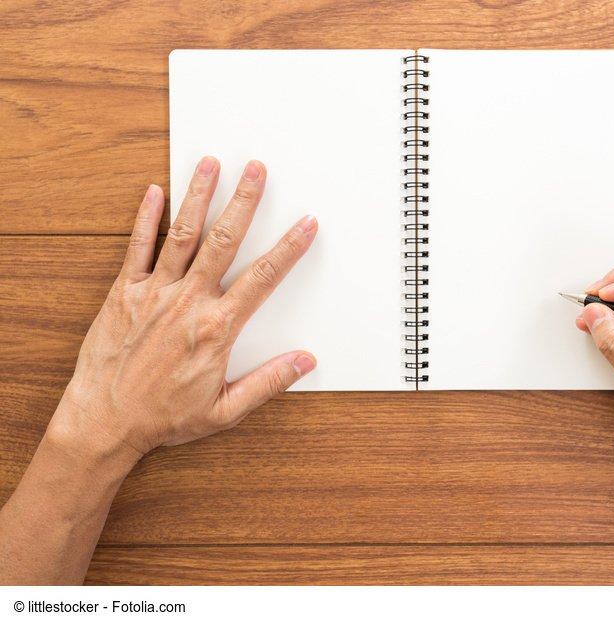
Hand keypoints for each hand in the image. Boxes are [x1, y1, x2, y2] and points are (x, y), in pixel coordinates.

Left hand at [50, 157, 317, 456]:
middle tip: (256, 170)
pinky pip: (137, 247)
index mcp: (217, 328)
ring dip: (198, 197)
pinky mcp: (124, 293)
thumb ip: (267, 382)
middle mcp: (187, 302)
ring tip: (210, 165)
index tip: (305, 224)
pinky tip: (154, 192)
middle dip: (244, 202)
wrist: (104, 422)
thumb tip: (304, 362)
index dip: (288, 248)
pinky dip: (146, 218)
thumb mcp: (224, 410)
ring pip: (183, 235)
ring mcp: (154, 293)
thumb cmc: (163, 417)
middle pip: (224, 241)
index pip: (262, 278)